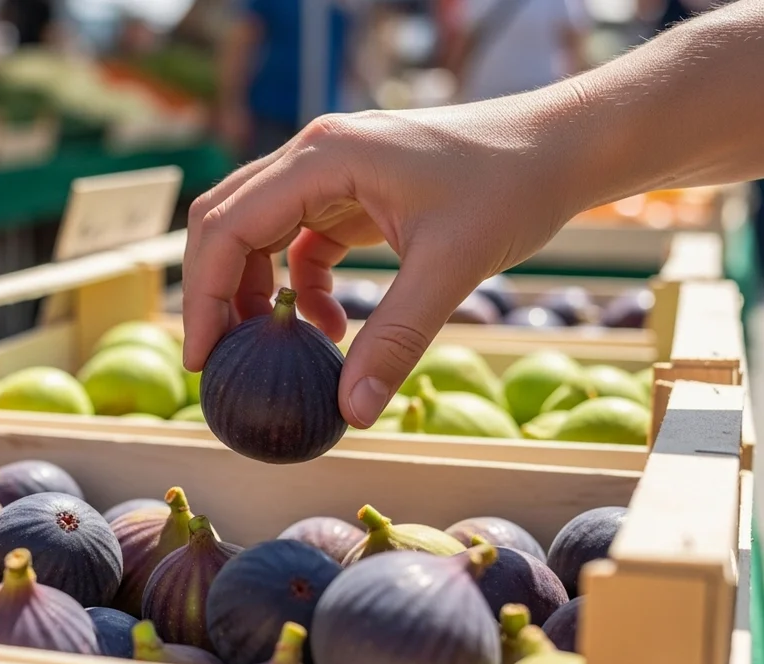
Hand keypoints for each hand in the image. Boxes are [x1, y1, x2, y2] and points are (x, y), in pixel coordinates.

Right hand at [181, 100, 586, 428]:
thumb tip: (351, 414)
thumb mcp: (450, 268)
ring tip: (278, 353)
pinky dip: (300, 289)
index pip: (228, 226)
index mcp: (322, 157)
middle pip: (225, 225)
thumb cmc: (512, 186)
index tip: (203, 361)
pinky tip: (329, 329)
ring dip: (258, 294)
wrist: (562, 147)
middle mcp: (313, 156)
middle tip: (221, 364)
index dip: (205, 297)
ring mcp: (329, 172)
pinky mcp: (349, 192)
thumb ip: (395, 341)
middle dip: (217, 296)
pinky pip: (299, 243)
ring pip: (256, 234)